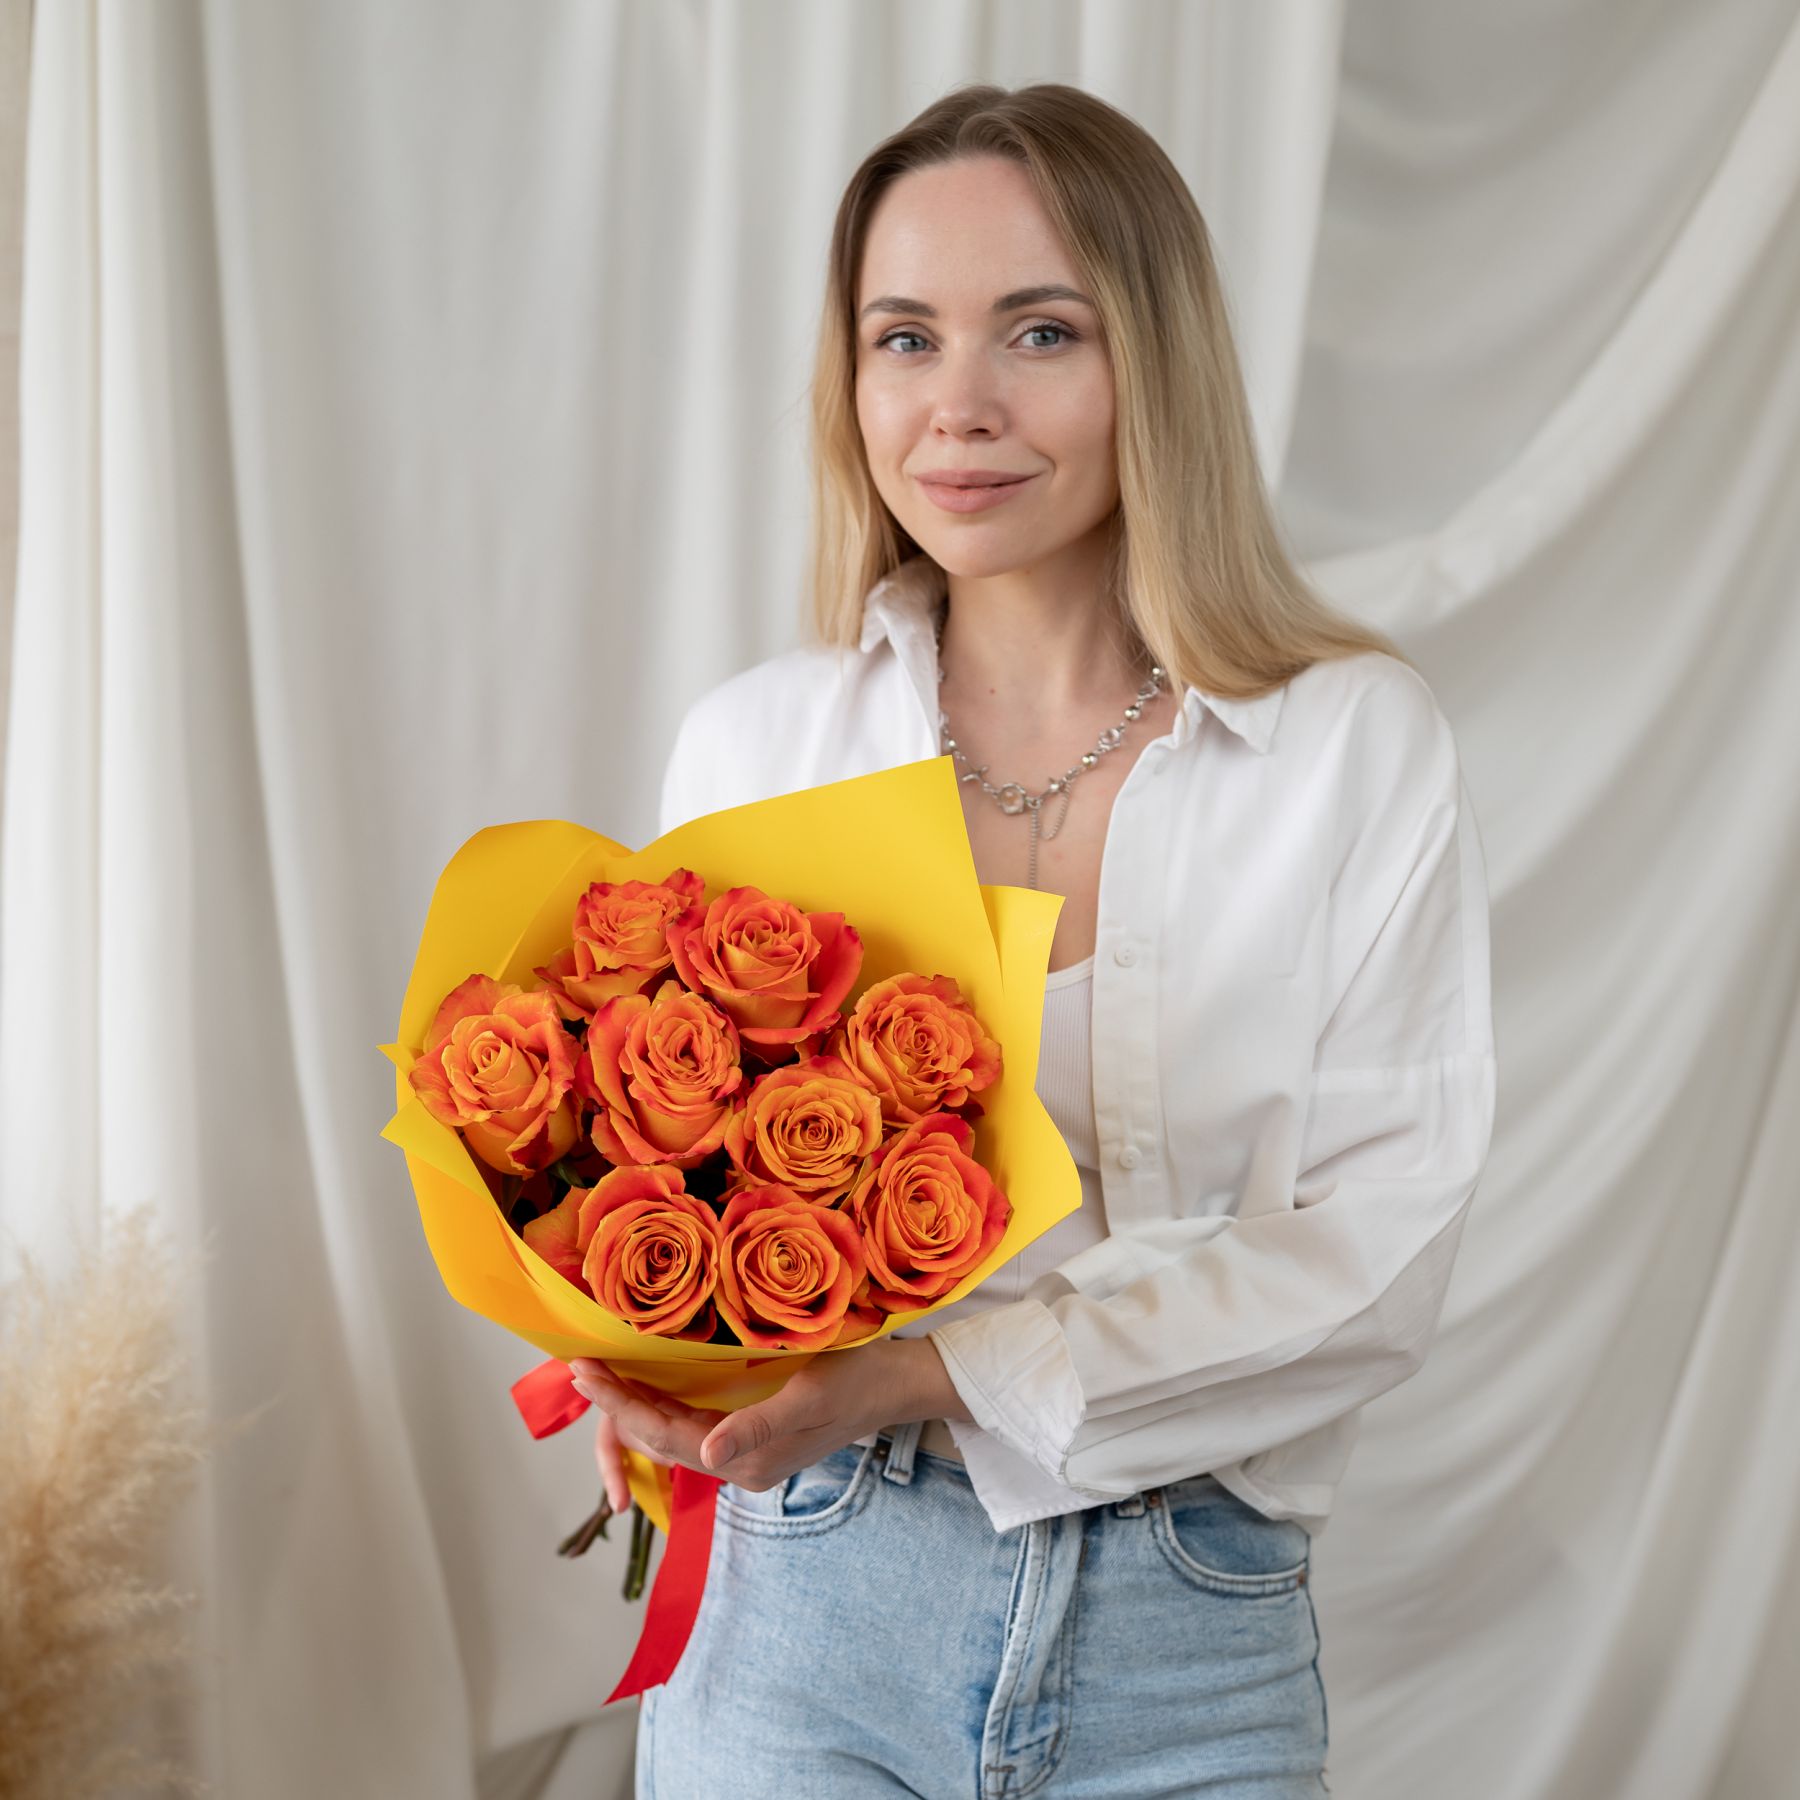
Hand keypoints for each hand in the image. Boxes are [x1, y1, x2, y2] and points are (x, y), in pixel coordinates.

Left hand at [568, 1336, 963, 1495]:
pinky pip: (691, 1424)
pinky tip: (646, 1379)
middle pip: (660, 1440)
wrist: (902, 1384)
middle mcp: (740, 1463)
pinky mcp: (753, 1434)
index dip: (620, 1404)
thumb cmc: (862, 1378)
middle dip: (615, 1407)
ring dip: (633, 1406)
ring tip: (599, 1372)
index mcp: (749, 1460)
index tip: (584, 1371)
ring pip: (671, 1434)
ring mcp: (746, 1451)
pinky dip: (661, 1403)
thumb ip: (758, 1427)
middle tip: (577, 1366)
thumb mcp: (812, 1394)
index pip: (666, 1434)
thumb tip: (708, 1456)